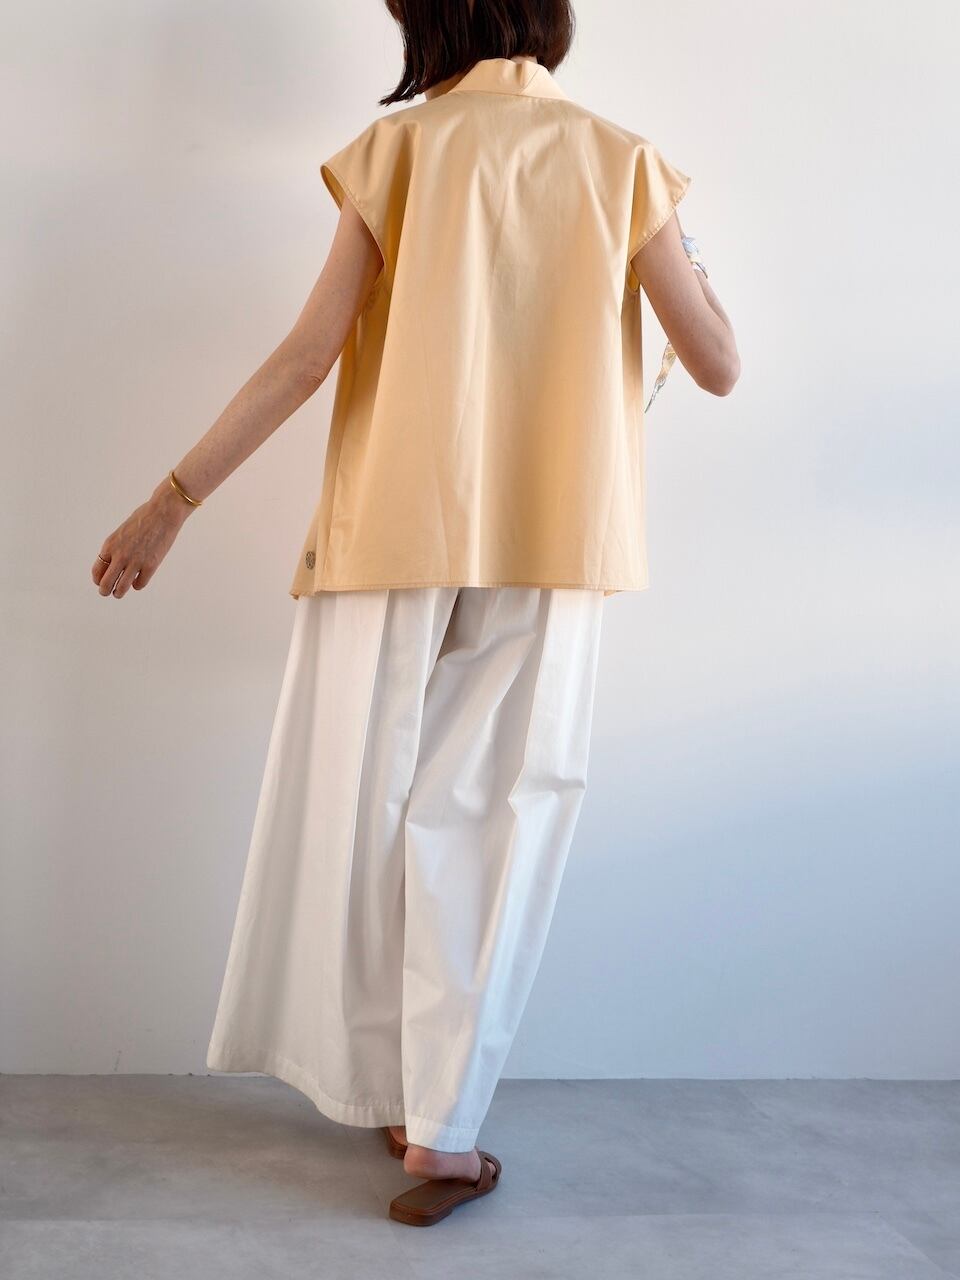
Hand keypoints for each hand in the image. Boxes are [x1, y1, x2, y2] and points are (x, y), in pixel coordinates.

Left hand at [91, 479, 194, 598]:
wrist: (163, 513)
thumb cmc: (143, 519)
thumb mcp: (122, 532)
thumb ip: (116, 548)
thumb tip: (113, 565)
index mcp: (110, 545)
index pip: (97, 570)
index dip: (97, 580)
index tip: (100, 582)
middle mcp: (120, 555)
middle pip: (106, 583)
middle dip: (105, 590)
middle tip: (107, 592)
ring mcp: (135, 561)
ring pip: (122, 588)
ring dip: (119, 593)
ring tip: (119, 593)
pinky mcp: (151, 565)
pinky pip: (139, 584)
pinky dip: (137, 585)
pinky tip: (138, 581)